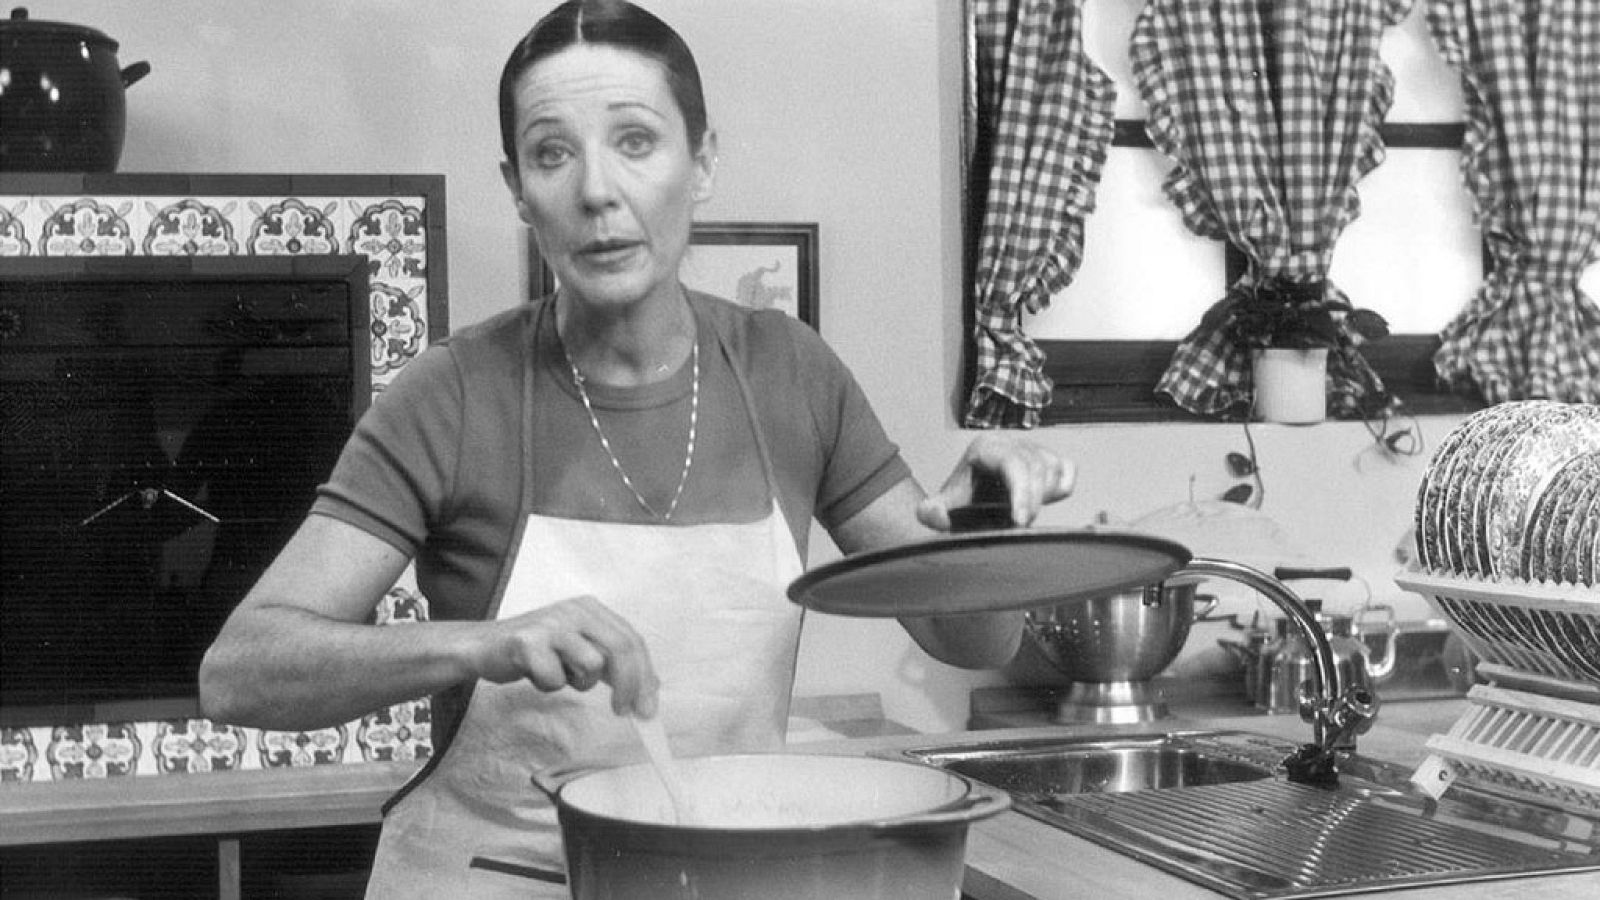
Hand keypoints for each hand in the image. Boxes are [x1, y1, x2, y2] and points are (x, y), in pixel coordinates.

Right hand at [472, 596, 659, 717]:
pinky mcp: (527, 642)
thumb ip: (610, 661)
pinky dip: (547, 685)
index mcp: (591, 608)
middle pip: (620, 648)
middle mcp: (574, 610)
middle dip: (629, 685)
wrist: (482, 646)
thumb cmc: (536, 651)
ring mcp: (551, 624)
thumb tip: (648, 689)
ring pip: (590, 665)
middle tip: (625, 712)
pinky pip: (555, 678)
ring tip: (558, 674)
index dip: (645, 674)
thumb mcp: (578, 647)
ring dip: (577, 682)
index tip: (648, 706)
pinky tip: (534, 673)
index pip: (631, 640)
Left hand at [916, 434, 1074, 529]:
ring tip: (1020, 514)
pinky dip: (1061, 488)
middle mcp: (1010, 441)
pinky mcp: (1050, 457)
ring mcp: (1032, 447)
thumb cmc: (960, 504)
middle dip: (1030, 502)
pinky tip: (1041, 501)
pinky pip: (1068, 470)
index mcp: (985, 447)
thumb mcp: (942, 509)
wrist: (971, 499)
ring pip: (1053, 470)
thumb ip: (930, 513)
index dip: (1021, 493)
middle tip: (1018, 526)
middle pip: (1036, 468)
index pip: (1013, 464)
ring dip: (1042, 497)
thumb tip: (932, 513)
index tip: (1020, 523)